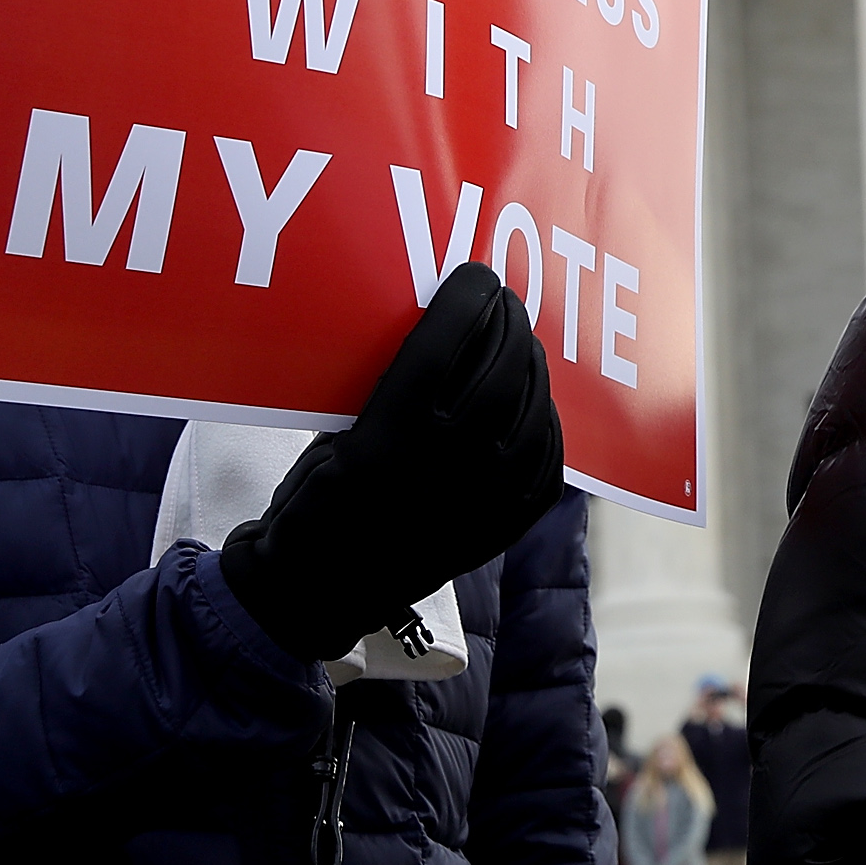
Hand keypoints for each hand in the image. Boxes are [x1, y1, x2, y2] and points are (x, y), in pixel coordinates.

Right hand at [220, 263, 564, 660]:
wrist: (320, 588)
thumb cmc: (317, 500)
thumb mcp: (335, 429)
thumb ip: (388, 385)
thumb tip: (439, 330)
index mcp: (393, 428)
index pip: (450, 336)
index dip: (470, 296)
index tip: (475, 276)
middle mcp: (449, 458)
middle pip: (503, 362)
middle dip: (507, 320)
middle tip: (503, 301)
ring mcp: (486, 494)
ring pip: (534, 404)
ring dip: (531, 364)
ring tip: (520, 345)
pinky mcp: (506, 524)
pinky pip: (548, 457)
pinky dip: (547, 422)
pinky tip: (535, 404)